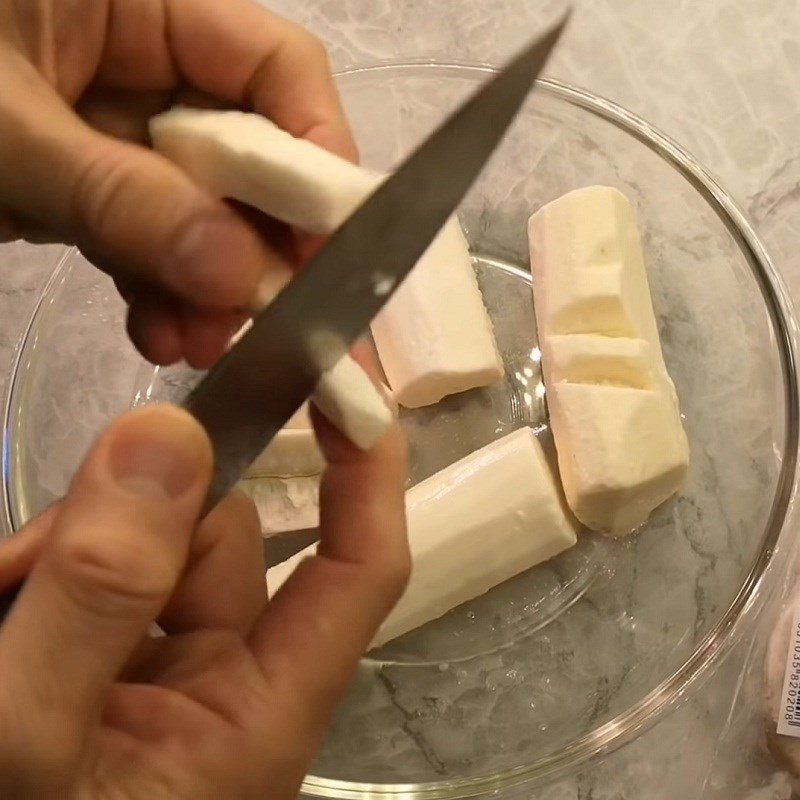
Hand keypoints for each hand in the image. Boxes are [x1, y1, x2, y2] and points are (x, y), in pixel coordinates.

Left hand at [0, 0, 356, 368]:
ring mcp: (110, 126)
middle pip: (246, 153)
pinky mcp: (82, 181)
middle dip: (256, 245)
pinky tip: (159, 336)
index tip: (331, 248)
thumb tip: (237, 274)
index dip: (317, 153)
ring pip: (198, 211)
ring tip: (199, 346)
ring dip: (206, 286)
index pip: (276, 66)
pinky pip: (145, 237)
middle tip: (266, 322)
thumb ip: (119, 197)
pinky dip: (157, 290)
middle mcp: (140, 57)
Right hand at [0, 405, 408, 798]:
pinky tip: (3, 593)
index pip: (359, 572)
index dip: (367, 472)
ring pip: (155, 541)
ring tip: (2, 588)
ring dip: (73, 543)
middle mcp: (227, 684)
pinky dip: (46, 566)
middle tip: (39, 554)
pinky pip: (102, 567)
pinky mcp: (111, 656)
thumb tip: (166, 436)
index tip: (346, 382)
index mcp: (259, 718)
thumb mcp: (34, 734)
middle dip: (140, 517)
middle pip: (227, 537)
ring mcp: (165, 667)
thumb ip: (100, 590)